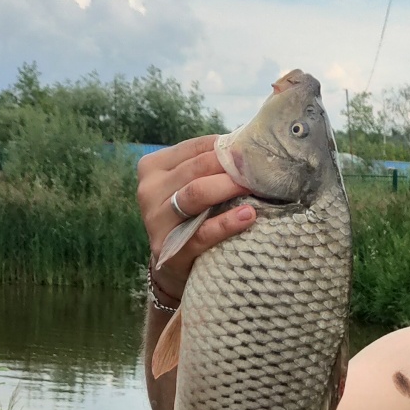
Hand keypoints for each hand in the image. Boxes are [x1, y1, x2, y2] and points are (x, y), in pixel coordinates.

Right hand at [137, 135, 254, 302]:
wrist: (173, 264)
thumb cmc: (190, 217)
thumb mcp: (191, 186)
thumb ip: (210, 166)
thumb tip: (248, 146)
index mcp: (153, 167)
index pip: (195, 148)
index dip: (227, 147)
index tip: (253, 150)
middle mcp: (149, 191)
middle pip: (196, 168)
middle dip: (231, 165)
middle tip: (260, 167)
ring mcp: (157, 222)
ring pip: (195, 194)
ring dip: (228, 187)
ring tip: (255, 186)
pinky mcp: (171, 251)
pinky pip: (202, 233)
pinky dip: (228, 223)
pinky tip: (249, 215)